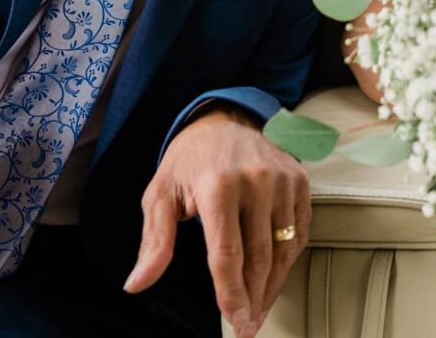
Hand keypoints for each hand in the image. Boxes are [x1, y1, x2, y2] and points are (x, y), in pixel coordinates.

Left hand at [124, 105, 310, 337]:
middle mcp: (256, 180)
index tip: (234, 321)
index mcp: (217, 185)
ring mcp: (282, 179)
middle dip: (252, 299)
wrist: (224, 119)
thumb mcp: (161, 194)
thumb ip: (154, 242)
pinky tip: (274, 278)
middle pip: (259, 257)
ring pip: (283, 249)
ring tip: (259, 310)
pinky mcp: (299, 180)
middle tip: (246, 327)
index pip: (227, 253)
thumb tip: (136, 285)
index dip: (231, 293)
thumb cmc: (189, 160)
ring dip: (272, 286)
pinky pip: (299, 231)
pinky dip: (288, 260)